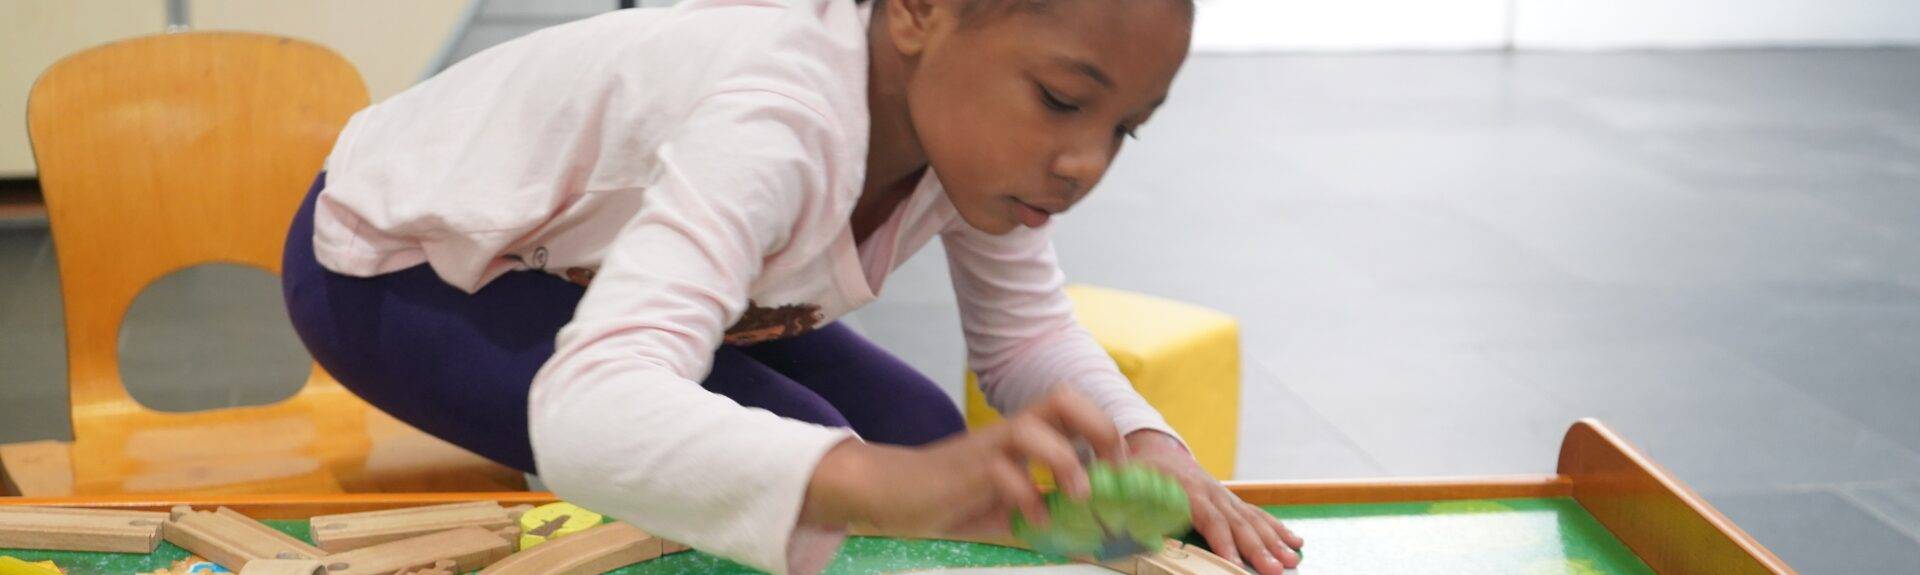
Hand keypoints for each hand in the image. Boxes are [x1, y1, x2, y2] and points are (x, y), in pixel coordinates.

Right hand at [803, 388, 1124, 537]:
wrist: (889, 495)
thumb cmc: (951, 501)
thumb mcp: (1006, 513)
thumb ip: (1043, 521)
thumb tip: (1088, 548)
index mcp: (1024, 438)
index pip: (1073, 410)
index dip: (1106, 430)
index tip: (1122, 467)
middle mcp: (1009, 434)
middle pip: (1062, 398)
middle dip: (1097, 427)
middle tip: (1112, 466)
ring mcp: (986, 448)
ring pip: (1032, 427)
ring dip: (1065, 461)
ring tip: (1078, 496)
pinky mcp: (965, 470)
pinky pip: (1000, 472)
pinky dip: (1024, 496)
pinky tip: (1031, 521)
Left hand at [1127, 430, 1302, 573]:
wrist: (1156, 451)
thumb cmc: (1141, 473)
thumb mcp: (1127, 486)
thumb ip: (1125, 508)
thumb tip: (1117, 530)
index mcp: (1186, 490)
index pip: (1209, 518)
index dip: (1223, 542)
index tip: (1234, 563)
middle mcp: (1211, 492)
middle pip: (1239, 523)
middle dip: (1259, 549)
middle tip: (1275, 570)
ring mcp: (1225, 496)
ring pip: (1253, 520)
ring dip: (1274, 542)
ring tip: (1291, 560)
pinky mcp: (1232, 500)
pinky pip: (1258, 514)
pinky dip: (1277, 529)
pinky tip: (1294, 542)